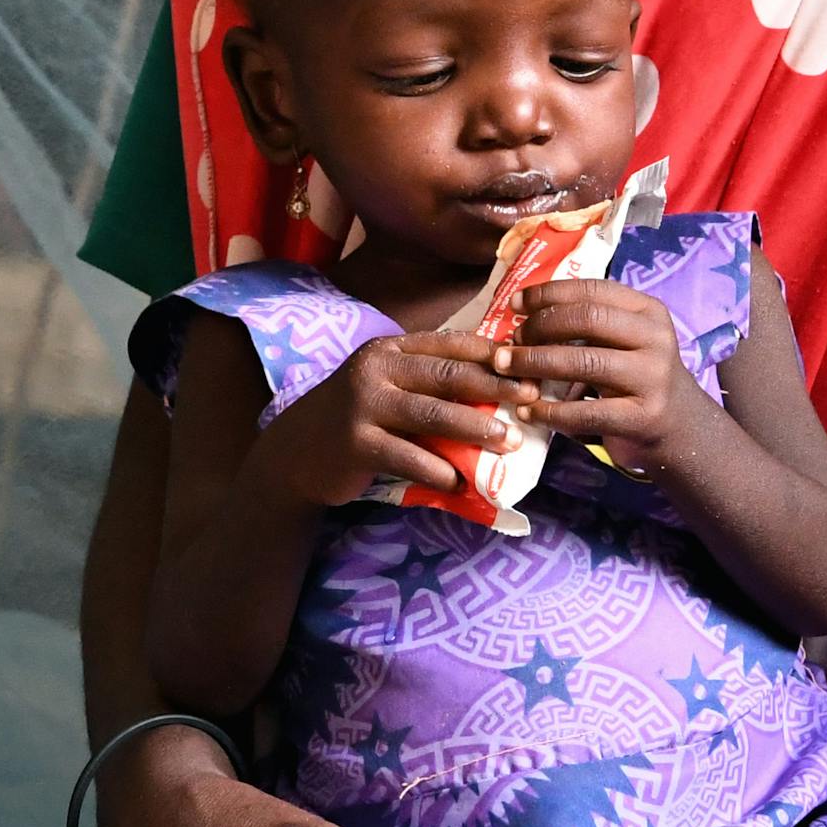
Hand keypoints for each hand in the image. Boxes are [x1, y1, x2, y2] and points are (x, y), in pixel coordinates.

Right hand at [253, 329, 527, 509]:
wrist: (295, 454)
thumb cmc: (356, 418)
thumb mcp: (387, 385)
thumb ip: (428, 380)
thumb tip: (498, 382)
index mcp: (389, 349)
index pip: (449, 344)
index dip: (492, 354)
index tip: (528, 364)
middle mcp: (375, 370)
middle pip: (447, 376)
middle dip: (495, 387)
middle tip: (531, 399)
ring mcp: (363, 406)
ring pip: (432, 415)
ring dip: (476, 428)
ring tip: (510, 441)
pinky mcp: (357, 444)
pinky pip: (409, 458)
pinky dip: (440, 471)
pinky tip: (461, 481)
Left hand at [503, 279, 698, 472]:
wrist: (680, 428)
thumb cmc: (636, 378)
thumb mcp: (625, 341)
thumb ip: (589, 325)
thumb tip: (523, 315)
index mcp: (647, 311)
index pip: (592, 290)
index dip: (548, 294)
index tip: (515, 305)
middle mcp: (655, 339)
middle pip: (587, 320)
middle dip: (540, 327)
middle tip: (511, 341)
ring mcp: (652, 378)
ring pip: (585, 362)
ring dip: (536, 364)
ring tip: (507, 370)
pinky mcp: (642, 417)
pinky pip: (586, 412)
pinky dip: (549, 412)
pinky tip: (527, 412)